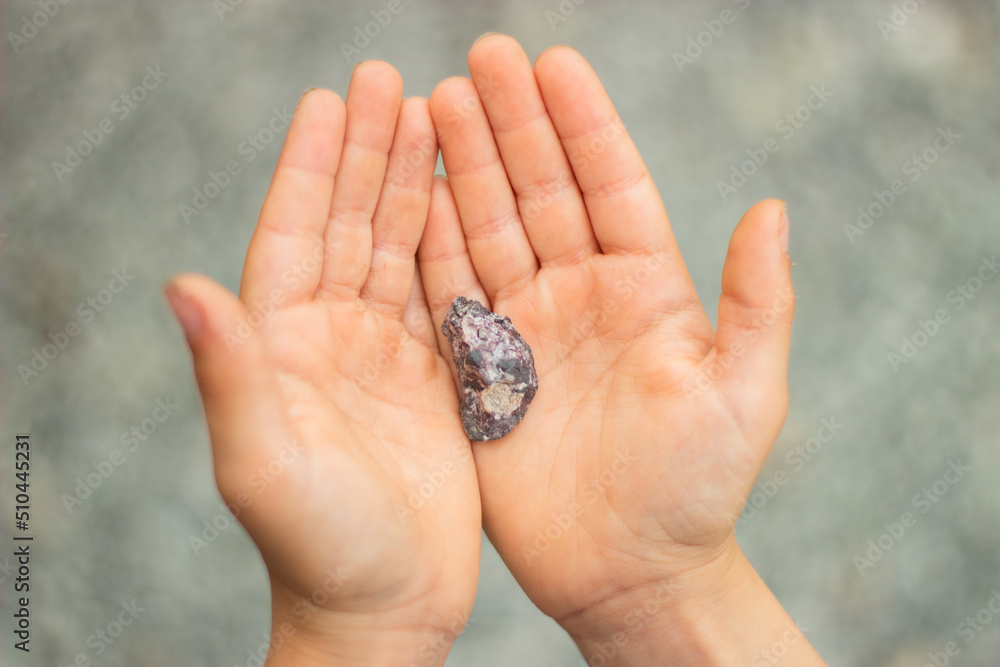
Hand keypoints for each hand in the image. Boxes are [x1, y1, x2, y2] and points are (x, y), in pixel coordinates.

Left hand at [167, 63, 479, 666]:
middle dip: (367, 154)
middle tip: (389, 80)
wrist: (382, 610)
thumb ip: (229, 372)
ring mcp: (380, 358)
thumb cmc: (319, 549)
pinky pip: (439, 295)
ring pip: (395, 251)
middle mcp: (327, 342)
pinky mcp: (430, 381)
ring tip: (432, 117)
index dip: (311, 168)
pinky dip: (451, 244)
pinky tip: (465, 201)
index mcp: (282, 348)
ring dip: (410, 185)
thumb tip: (181, 284)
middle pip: (348, 228)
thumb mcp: (265, 462)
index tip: (331, 100)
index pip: (295, 237)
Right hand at [419, 35, 824, 663]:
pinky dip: (431, 245)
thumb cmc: (699, 490)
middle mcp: (582, 296)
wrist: (631, 571)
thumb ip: (758, 303)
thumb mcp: (746, 395)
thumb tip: (773, 207)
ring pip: (490, 231)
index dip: (583, 124)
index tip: (553, 62)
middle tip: (481, 59)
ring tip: (435, 103)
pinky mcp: (481, 372)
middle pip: (542, 193)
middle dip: (512, 126)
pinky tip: (412, 195)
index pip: (611, 185)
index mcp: (646, 290)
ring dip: (464, 170)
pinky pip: (452, 296)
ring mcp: (526, 331)